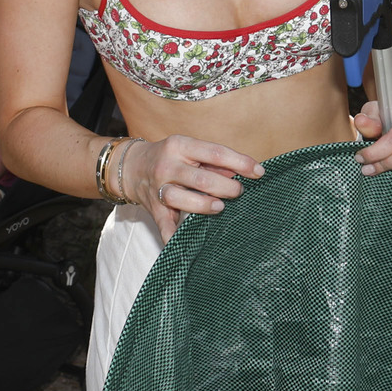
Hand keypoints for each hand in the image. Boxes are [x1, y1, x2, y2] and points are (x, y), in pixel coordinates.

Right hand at [121, 135, 264, 243]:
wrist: (132, 167)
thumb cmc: (171, 158)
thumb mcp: (190, 150)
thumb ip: (214, 161)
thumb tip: (242, 173)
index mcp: (180, 145)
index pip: (215, 152)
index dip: (240, 163)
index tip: (259, 172)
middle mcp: (167, 165)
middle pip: (201, 179)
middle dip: (226, 188)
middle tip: (239, 192)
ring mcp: (158, 188)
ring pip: (181, 199)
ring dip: (205, 205)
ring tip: (220, 207)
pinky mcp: (154, 209)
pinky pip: (164, 225)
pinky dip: (174, 237)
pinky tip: (187, 245)